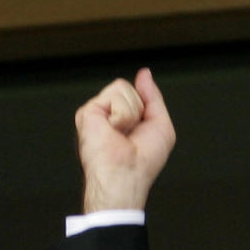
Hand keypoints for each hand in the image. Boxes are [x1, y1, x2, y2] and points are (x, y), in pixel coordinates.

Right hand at [75, 67, 175, 212]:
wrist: (125, 175)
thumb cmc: (143, 161)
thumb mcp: (161, 126)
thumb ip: (153, 97)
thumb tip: (144, 74)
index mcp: (126, 120)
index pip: (138, 94)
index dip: (146, 105)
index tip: (142, 126)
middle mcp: (110, 114)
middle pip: (132, 88)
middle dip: (140, 111)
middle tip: (131, 135)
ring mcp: (98, 112)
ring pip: (124, 88)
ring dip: (131, 114)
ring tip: (121, 134)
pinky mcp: (88, 111)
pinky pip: (115, 95)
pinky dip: (122, 115)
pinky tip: (113, 130)